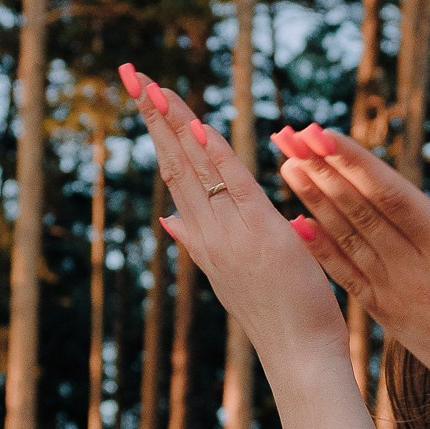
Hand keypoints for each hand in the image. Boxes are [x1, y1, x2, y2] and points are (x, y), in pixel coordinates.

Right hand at [123, 71, 347, 368]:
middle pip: (174, 162)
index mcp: (202, 238)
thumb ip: (199, 243)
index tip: (145, 97)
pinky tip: (198, 125)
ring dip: (174, 123)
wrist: (298, 355)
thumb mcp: (230, 275)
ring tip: (152, 85)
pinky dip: (215, 155)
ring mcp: (230, 233)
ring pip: (194, 168)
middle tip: (131, 73)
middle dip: (153, 115)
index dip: (158, 133)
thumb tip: (169, 221)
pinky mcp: (260, 233)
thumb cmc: (278, 317)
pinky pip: (233, 185)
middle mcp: (207, 232)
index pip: (174, 174)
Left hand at [276, 121, 429, 417]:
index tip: (322, 134)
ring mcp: (396, 294)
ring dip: (314, 200)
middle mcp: (414, 270)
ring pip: (347, 239)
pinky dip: (319, 249)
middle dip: (323, 170)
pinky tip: (294, 225)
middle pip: (360, 211)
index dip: (355, 163)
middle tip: (290, 135)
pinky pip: (346, 275)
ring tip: (285, 164)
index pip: (392, 196)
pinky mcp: (386, 313)